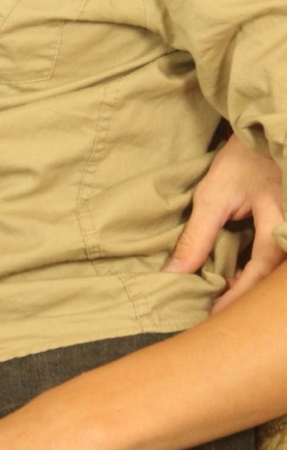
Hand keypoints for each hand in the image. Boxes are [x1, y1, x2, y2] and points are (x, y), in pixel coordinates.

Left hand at [164, 133, 284, 309]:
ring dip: (252, 283)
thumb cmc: (238, 163)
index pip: (263, 263)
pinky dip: (257, 271)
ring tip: (224, 292)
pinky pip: (276, 257)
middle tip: (219, 308)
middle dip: (248, 294)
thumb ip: (197, 236)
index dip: (240, 291)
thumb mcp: (212, 197)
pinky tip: (239, 275)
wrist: (262, 138)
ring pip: (277, 268)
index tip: (216, 311)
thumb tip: (174, 273)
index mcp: (278, 213)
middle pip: (275, 272)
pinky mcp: (285, 228)